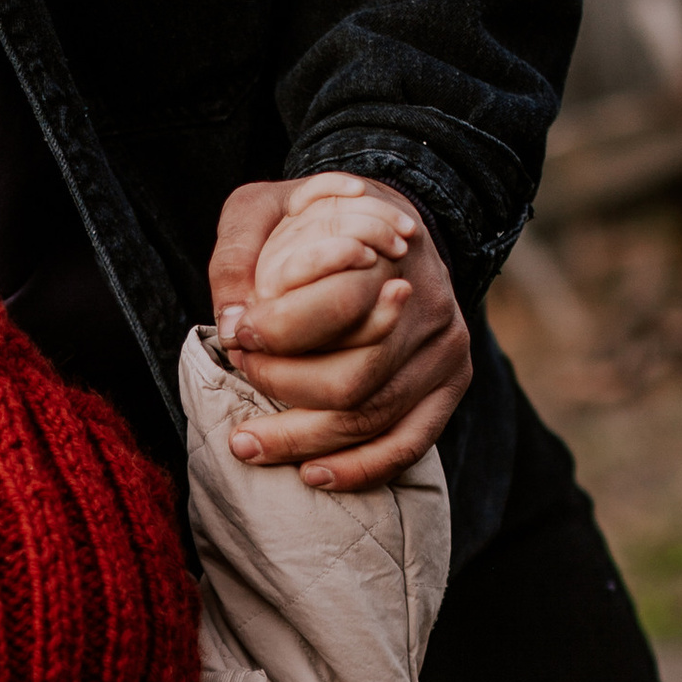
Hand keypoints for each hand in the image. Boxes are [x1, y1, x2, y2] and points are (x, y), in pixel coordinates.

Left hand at [209, 171, 472, 487]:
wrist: (389, 223)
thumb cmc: (316, 220)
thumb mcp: (268, 208)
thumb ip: (240, 254)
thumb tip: (229, 323)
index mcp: (387, 253)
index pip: (339, 306)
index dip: (278, 333)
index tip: (237, 339)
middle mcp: (427, 305)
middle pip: (353, 378)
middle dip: (282, 390)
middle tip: (240, 380)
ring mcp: (445, 349)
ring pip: (373, 416)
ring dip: (304, 441)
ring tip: (247, 444)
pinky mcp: (451, 383)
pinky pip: (409, 443)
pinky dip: (360, 468)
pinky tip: (312, 474)